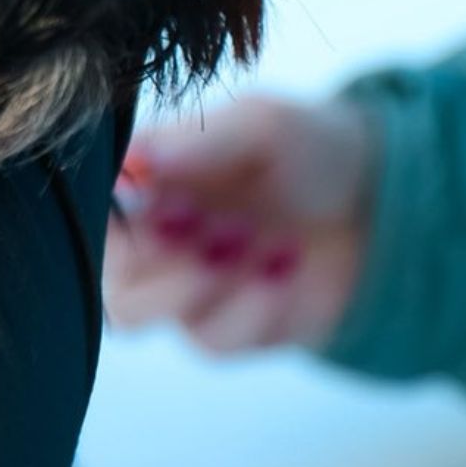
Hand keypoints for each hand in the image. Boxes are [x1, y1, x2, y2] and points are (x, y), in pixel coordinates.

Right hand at [104, 95, 379, 355]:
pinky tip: (284, 268)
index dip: (109, 218)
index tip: (156, 203)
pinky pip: (208, 341)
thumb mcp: (262, 125)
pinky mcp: (224, 327)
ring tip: (256, 243)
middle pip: (96, 276)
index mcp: (143, 180)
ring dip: (198, 284)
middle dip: (151, 263)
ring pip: (137, 317)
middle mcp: (148, 235)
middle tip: (215, 235)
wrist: (382, 207)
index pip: (83, 208)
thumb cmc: (310, 149)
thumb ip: (199, 142)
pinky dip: (249, 307)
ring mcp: (182, 287)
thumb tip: (136, 160)